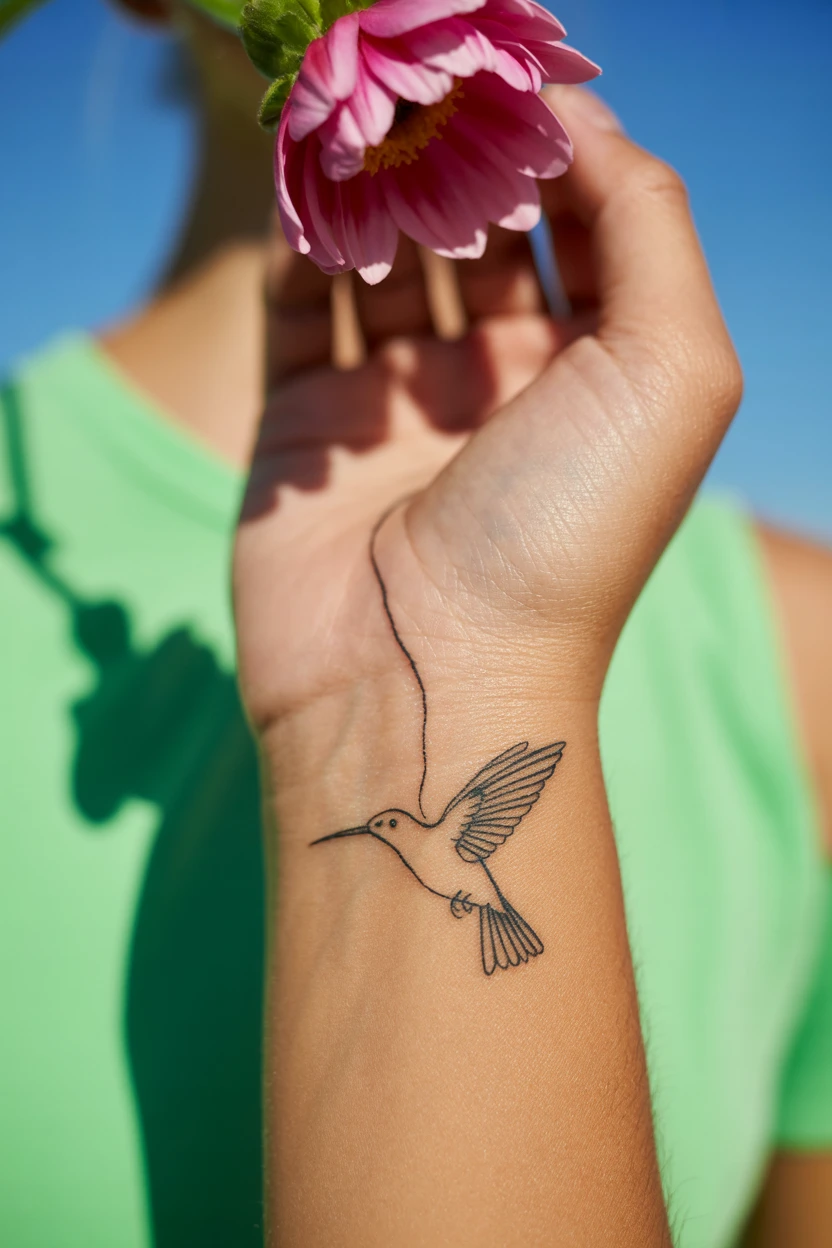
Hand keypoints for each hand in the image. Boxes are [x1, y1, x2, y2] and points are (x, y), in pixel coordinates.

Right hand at [234, 89, 737, 1245]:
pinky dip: (297, 250)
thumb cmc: (568, 532)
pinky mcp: (302, 434)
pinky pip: (295, 315)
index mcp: (590, 372)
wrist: (428, 683)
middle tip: (417, 88)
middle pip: (469, 236)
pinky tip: (304, 198)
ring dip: (369, 193)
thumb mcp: (672, 366)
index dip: (548, 144)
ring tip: (356, 126)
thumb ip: (647, 220)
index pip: (571, 223)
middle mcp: (495, 388)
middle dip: (447, 158)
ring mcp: (391, 410)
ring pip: (376, 265)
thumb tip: (578, 119)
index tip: (509, 79)